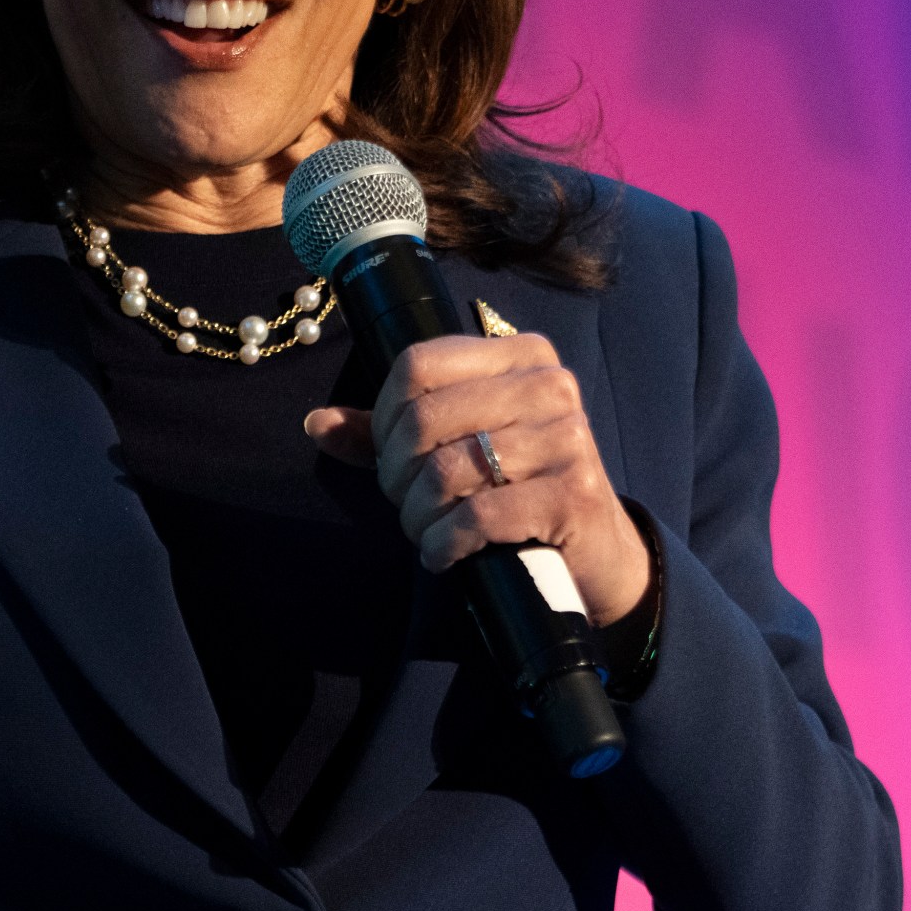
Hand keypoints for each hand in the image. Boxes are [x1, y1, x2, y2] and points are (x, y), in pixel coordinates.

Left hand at [305, 333, 650, 624]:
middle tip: (405, 502)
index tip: (388, 454)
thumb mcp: (454, 445)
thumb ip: (387, 431)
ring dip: (418, 514)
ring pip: (447, 470)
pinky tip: (443, 555)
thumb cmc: (512, 487)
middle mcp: (549, 384)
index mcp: (518, 355)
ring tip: (425, 530)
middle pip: (425, 417)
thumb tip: (316, 423)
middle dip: (396, 472)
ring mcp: (568, 437)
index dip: (383, 415)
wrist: (594, 550)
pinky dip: (444, 543)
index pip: (418, 363)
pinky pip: (479, 516)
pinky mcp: (573, 494)